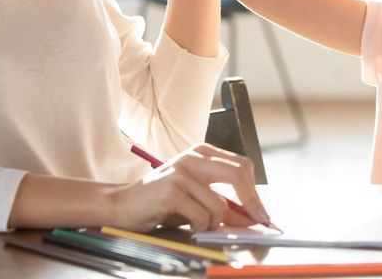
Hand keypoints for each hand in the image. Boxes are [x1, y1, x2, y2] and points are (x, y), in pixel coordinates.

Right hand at [104, 143, 267, 231]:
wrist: (120, 204)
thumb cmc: (160, 202)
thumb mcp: (195, 196)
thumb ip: (222, 202)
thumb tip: (252, 216)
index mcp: (202, 152)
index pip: (241, 166)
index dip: (255, 191)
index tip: (261, 212)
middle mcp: (193, 157)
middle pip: (238, 174)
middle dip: (252, 202)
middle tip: (257, 222)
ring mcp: (182, 172)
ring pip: (220, 205)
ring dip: (214, 224)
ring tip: (198, 223)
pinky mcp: (171, 191)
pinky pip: (203, 217)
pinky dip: (200, 228)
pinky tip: (186, 224)